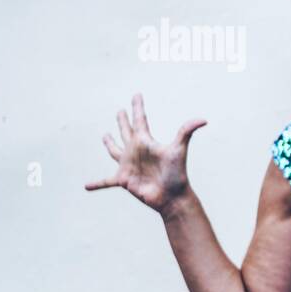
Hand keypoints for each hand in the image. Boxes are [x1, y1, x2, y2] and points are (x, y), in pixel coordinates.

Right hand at [85, 94, 206, 216]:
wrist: (172, 197)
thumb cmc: (176, 173)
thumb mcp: (178, 150)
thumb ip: (186, 132)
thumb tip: (204, 119)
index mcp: (145, 142)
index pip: (140, 120)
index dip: (138, 107)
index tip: (137, 94)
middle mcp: (136, 151)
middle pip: (126, 132)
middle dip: (123, 121)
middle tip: (120, 111)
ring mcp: (128, 165)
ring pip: (115, 151)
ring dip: (109, 144)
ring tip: (105, 136)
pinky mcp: (123, 180)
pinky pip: (106, 181)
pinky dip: (97, 183)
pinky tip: (86, 186)